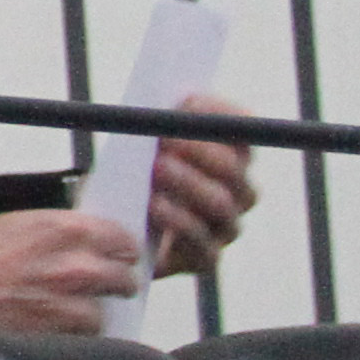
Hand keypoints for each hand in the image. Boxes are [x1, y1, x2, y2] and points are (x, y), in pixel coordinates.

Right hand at [0, 205, 146, 333]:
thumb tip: (85, 238)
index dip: (122, 248)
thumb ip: (59, 230)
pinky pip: (82, 337)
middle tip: (108, 285)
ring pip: (103, 312)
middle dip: (116, 282)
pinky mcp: (60, 332)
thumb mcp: (19, 222)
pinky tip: (57, 325)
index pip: (122, 238)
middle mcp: (76, 265)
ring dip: (91, 312)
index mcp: (67, 230)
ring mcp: (70, 302)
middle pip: (123, 278)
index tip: (121, 254)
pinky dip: (73, 334)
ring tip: (73, 310)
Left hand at [147, 95, 257, 275]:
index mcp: (232, 159)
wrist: (116, 230)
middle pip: (234, 170)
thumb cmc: (133, 177)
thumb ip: (154, 122)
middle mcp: (238, 194)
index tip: (187, 100)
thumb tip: (155, 100)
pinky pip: (202, 242)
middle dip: (200, 151)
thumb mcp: (140, 145)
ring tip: (155, 169)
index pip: (244, 131)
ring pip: (220, 204)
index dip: (221, 113)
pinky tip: (154, 205)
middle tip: (166, 139)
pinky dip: (178, 220)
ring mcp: (225, 228)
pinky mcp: (206, 259)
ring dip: (187, 183)